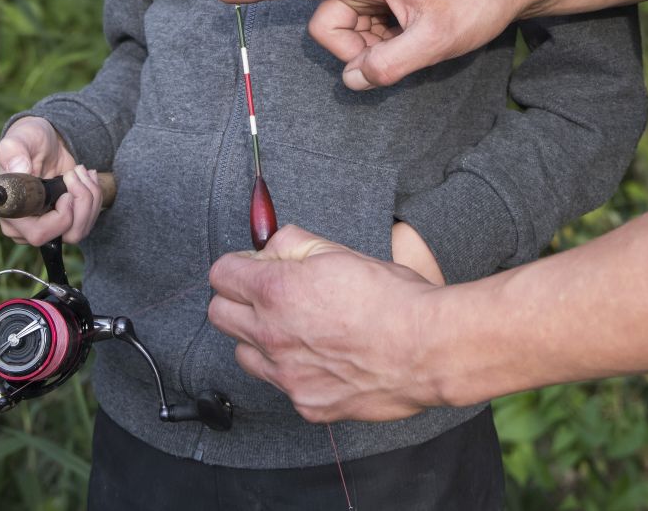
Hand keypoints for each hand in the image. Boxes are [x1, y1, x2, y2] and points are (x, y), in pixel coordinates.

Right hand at [0, 117, 103, 246]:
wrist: (45, 142)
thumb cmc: (28, 140)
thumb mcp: (19, 139)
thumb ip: (13, 152)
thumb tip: (19, 169)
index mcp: (12, 212)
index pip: (39, 234)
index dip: (61, 218)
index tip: (66, 193)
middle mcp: (27, 226)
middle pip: (65, 235)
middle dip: (81, 203)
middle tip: (75, 174)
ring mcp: (48, 225)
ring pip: (79, 230)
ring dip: (89, 198)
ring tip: (81, 171)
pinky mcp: (65, 220)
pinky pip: (86, 222)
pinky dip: (94, 198)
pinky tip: (87, 177)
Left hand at [207, 224, 442, 422]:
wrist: (428, 349)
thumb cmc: (392, 298)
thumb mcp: (339, 251)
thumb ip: (293, 244)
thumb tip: (270, 246)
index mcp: (276, 292)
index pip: (220, 275)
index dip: (238, 266)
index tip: (253, 267)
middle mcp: (272, 337)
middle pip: (219, 315)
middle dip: (238, 300)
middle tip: (268, 295)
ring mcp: (287, 376)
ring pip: (244, 354)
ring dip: (259, 338)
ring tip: (296, 329)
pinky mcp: (307, 404)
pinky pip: (281, 385)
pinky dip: (293, 370)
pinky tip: (323, 358)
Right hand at [216, 0, 530, 89]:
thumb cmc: (477, 1)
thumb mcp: (435, 43)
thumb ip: (387, 65)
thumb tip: (353, 79)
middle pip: (327, 21)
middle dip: (352, 48)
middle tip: (398, 52)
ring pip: (346, 25)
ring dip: (371, 44)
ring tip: (413, 39)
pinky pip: (365, 21)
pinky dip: (382, 37)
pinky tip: (413, 33)